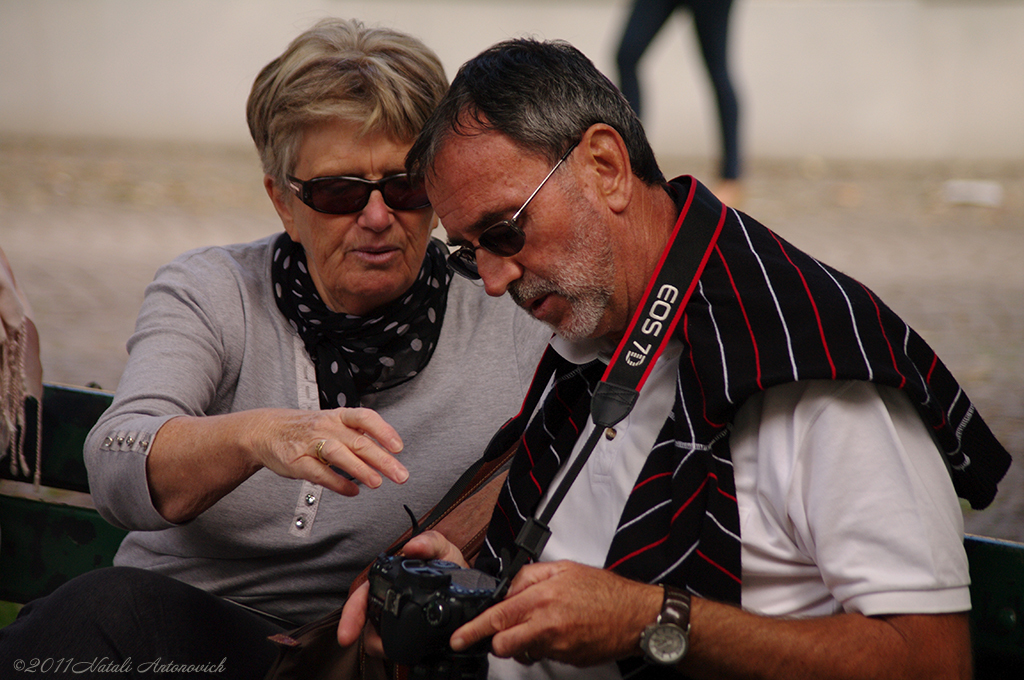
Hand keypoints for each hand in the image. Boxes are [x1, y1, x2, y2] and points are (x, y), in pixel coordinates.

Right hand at [147, 406, 406, 522]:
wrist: (265, 430)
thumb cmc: (306, 429)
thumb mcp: (333, 423)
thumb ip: (358, 436)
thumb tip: (389, 453)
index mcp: (338, 416)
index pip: (365, 418)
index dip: (383, 431)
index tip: (399, 447)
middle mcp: (326, 426)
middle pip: (358, 441)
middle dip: (382, 459)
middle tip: (401, 475)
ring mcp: (310, 443)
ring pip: (338, 454)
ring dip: (360, 469)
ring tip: (378, 483)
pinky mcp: (296, 461)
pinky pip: (319, 473)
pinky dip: (337, 483)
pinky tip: (352, 491)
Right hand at [337, 531, 466, 654]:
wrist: (469, 585)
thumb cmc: (451, 565)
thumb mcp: (443, 549)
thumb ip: (429, 542)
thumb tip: (411, 547)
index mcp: (391, 580)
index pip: (363, 595)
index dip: (351, 614)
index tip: (346, 633)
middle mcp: (389, 599)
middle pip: (364, 620)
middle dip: (358, 633)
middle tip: (364, 645)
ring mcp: (397, 617)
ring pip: (376, 636)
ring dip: (380, 644)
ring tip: (392, 648)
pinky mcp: (409, 633)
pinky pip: (395, 644)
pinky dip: (395, 649)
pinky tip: (404, 650)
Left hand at [450, 561, 660, 667]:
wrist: (636, 616)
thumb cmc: (605, 591)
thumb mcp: (564, 568)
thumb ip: (530, 575)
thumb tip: (509, 588)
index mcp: (543, 598)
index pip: (498, 617)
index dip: (473, 630)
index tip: (459, 638)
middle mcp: (547, 625)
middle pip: (503, 644)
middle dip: (497, 640)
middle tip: (504, 630)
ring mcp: (557, 646)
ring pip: (523, 652)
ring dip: (524, 642)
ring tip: (542, 625)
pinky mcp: (567, 659)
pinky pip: (544, 655)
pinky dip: (545, 645)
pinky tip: (561, 631)